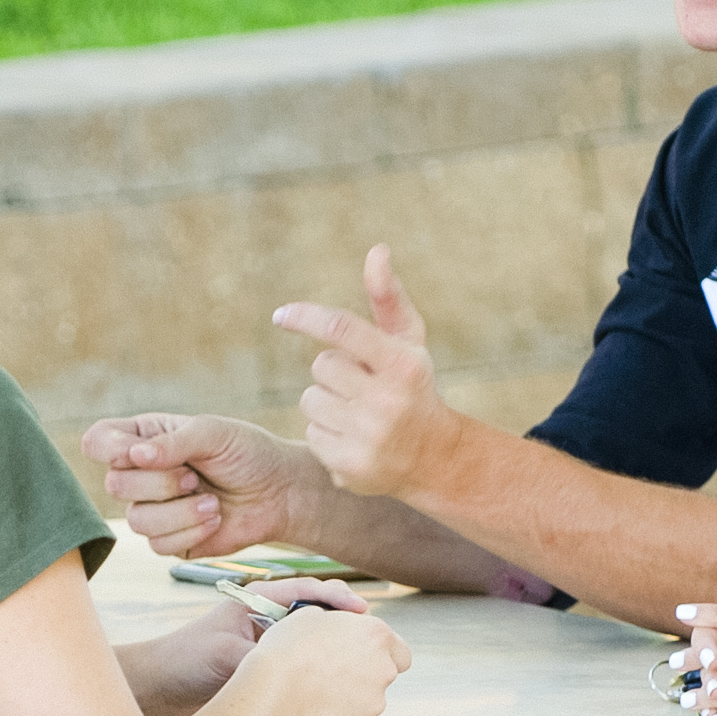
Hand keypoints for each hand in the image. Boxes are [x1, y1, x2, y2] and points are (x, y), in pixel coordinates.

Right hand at [85, 411, 328, 559]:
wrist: (279, 494)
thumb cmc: (248, 454)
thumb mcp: (214, 433)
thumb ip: (174, 442)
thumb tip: (135, 455)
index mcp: (144, 439)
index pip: (98, 442)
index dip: (110, 449)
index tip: (141, 453)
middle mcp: (141, 474)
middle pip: (115, 485)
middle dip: (161, 483)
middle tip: (196, 477)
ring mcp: (153, 509)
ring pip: (136, 520)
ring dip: (180, 511)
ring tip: (213, 501)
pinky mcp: (169, 540)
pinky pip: (158, 545)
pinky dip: (191, 532)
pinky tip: (214, 519)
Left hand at [116, 580, 371, 715]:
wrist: (159, 690)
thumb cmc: (182, 659)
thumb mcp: (224, 654)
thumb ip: (259, 660)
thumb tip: (295, 675)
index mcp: (258, 600)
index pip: (307, 590)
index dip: (337, 598)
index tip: (359, 611)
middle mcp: (268, 621)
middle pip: (317, 618)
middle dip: (344, 627)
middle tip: (370, 639)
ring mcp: (270, 648)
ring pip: (313, 647)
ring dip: (334, 654)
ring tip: (359, 664)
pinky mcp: (268, 675)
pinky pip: (301, 674)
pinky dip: (318, 680)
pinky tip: (334, 690)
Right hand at [225, 596, 409, 715]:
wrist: (273, 692)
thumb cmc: (287, 653)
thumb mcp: (309, 616)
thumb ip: (335, 622)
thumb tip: (332, 626)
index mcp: (376, 636)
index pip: (399, 650)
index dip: (382, 655)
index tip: (364, 657)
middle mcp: (382, 669)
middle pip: (382, 676)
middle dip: (362, 677)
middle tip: (332, 675)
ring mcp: (374, 702)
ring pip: (367, 702)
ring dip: (348, 700)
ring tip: (315, 695)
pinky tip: (313, 713)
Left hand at [280, 246, 459, 500]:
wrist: (435, 458)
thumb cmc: (414, 387)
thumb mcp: (408, 342)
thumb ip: (387, 297)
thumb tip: (376, 250)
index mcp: (403, 364)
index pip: (342, 330)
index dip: (308, 317)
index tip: (281, 315)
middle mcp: (387, 400)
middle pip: (322, 366)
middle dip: (335, 372)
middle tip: (362, 387)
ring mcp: (369, 436)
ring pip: (311, 400)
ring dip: (327, 403)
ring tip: (359, 414)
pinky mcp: (351, 465)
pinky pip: (311, 433)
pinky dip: (327, 434)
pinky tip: (354, 439)